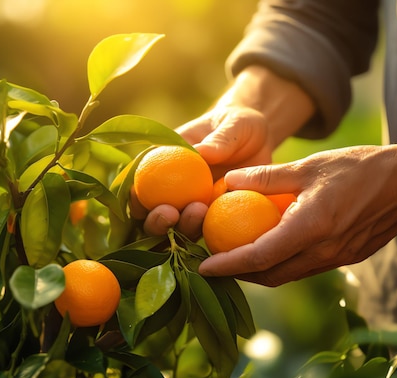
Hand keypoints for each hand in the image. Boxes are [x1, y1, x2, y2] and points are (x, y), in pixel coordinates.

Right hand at [131, 105, 273, 236]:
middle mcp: (174, 188)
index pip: (141, 183)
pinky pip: (208, 231)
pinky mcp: (215, 217)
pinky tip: (219, 230)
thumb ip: (220, 139)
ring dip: (182, 227)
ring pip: (179, 229)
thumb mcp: (234, 125)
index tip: (141, 202)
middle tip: (171, 214)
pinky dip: (210, 235)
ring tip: (199, 212)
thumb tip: (202, 152)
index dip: (135, 197)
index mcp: (166, 162)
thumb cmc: (238, 124)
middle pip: (154, 214)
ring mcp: (193, 205)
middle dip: (156, 221)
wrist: (261, 140)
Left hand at [197, 145, 396, 285]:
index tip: (202, 265)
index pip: (259, 257)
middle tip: (215, 262)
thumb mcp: (311, 165)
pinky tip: (274, 247)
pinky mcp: (348, 257)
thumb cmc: (362, 167)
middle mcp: (324, 252)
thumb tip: (230, 181)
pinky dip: (283, 264)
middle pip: (271, 275)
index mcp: (311, 228)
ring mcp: (338, 259)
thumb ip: (268, 177)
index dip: (227, 265)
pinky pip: (306, 268)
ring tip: (238, 257)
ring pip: (288, 275)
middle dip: (239, 274)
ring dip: (261, 272)